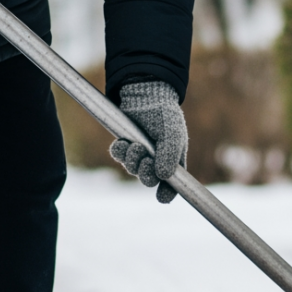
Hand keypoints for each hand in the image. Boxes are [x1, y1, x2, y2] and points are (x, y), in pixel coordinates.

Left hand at [109, 81, 187, 203]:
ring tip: (135, 145)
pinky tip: (123, 143)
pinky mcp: (124, 144)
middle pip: (148, 179)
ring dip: (132, 160)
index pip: (172, 184)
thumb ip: (170, 155)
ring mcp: (139, 153)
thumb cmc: (165, 115)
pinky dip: (119, 152)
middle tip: (145, 160)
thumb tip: (163, 177)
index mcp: (172, 160)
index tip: (162, 197)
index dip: (167, 192)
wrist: (147, 95)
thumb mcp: (173, 135)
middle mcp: (156, 160)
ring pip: (131, 168)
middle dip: (145, 173)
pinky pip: (118, 156)